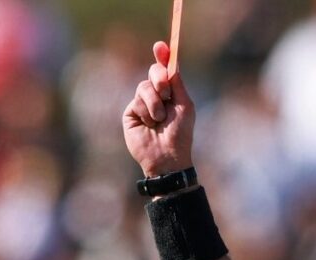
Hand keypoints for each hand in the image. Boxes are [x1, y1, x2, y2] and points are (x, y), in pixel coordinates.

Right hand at [122, 41, 194, 177]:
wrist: (167, 156)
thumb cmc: (180, 133)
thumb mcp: (184, 105)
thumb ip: (177, 83)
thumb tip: (170, 62)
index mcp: (171, 92)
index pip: (165, 69)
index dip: (162, 56)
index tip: (160, 46)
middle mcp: (156, 95)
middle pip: (153, 72)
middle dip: (160, 79)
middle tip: (166, 93)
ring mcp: (142, 104)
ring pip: (143, 87)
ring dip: (155, 103)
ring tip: (159, 119)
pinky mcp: (131, 113)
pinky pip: (136, 101)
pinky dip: (146, 112)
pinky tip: (149, 124)